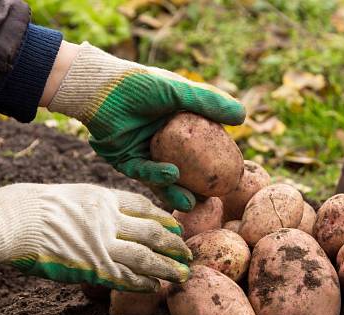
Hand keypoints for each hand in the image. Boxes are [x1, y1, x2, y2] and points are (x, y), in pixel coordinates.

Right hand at [0, 183, 190, 291]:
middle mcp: (109, 219)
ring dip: (166, 267)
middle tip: (188, 253)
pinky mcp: (90, 266)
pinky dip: (140, 282)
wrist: (13, 220)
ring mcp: (101, 243)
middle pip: (152, 231)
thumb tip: (113, 218)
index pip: (144, 206)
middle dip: (173, 244)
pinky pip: (123, 276)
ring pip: (144, 256)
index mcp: (104, 198)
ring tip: (183, 274)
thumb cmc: (35, 206)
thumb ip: (97, 207)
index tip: (176, 226)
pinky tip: (154, 287)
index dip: (163, 217)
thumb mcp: (74, 194)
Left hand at [45, 42, 245, 211]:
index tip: (230, 175)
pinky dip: (157, 174)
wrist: (100, 87)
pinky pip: (143, 172)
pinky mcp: (126, 160)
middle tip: (213, 198)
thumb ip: (210, 103)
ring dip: (177, 191)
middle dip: (197, 188)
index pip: (201, 148)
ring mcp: (145, 152)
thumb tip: (243, 117)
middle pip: (185, 169)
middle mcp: (163, 141)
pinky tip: (171, 174)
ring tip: (193, 201)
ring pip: (164, 178)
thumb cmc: (140, 84)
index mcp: (178, 125)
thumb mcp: (179, 92)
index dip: (215, 162)